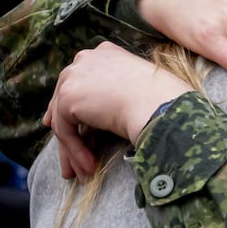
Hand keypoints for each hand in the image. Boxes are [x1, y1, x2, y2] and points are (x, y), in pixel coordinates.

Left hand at [43, 42, 191, 180]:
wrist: (160, 105)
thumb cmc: (164, 101)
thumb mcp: (139, 88)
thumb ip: (117, 93)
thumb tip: (106, 114)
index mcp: (104, 53)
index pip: (80, 81)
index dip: (72, 104)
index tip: (63, 123)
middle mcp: (85, 59)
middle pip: (66, 99)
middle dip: (66, 130)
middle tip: (68, 157)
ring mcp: (74, 76)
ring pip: (64, 118)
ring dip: (73, 150)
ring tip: (81, 174)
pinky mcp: (68, 97)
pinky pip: (65, 131)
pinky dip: (75, 152)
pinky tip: (90, 168)